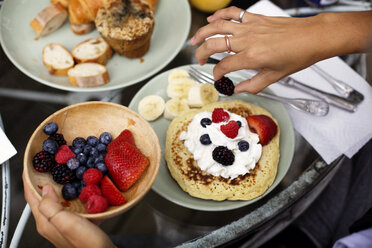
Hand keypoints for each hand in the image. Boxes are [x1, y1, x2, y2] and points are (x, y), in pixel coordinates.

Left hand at [23, 173, 115, 247]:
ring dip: (61, 187)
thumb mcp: (66, 223)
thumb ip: (51, 207)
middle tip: (48, 167)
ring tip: (65, 175)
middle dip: (44, 182)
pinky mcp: (78, 224)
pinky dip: (76, 195)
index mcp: (46, 222)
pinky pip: (73, 205)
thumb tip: (46, 190)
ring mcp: (65, 223)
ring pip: (59, 201)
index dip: (28, 180)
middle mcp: (53, 223)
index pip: (31, 197)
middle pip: (43, 198)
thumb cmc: (87, 244)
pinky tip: (84, 192)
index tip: (29, 167)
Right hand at [191, 6, 371, 93]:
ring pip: (218, 26)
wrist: (312, 37)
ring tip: (194, 39)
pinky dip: (220, 14)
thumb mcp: (274, 77)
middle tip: (199, 60)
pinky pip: (233, 13)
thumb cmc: (297, 55)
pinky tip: (213, 19)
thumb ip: (253, 85)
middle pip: (214, 44)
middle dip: (201, 53)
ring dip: (202, 33)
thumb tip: (239, 89)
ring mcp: (250, 27)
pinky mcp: (255, 18)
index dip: (216, 74)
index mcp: (251, 57)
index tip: (218, 77)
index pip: (223, 66)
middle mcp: (247, 40)